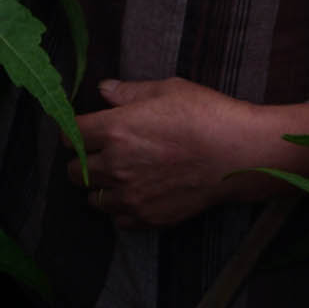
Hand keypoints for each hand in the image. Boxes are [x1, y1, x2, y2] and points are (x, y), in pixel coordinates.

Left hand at [71, 77, 308, 227]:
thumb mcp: (167, 90)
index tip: (83, 130)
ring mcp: (130, 195)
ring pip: (92, 197)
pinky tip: (138, 192)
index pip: (69, 135)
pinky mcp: (146, 217)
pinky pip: (117, 218)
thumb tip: (103, 89)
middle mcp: (115, 165)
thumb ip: (129, 92)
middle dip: (82, 161)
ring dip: (100, 187)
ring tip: (120, 175)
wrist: (239, 154)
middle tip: (101, 153)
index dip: (73, 132)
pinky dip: (121, 208)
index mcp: (115, 129)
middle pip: (72, 172)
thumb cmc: (206, 114)